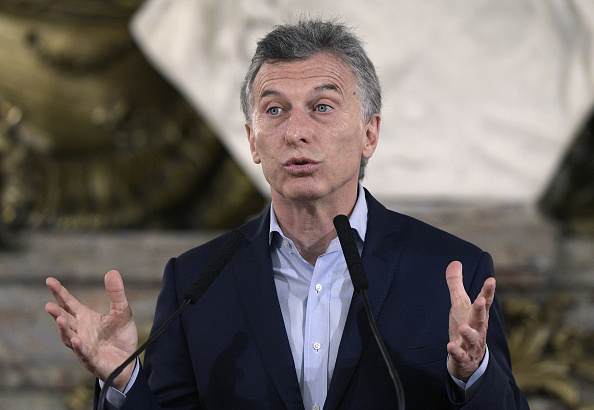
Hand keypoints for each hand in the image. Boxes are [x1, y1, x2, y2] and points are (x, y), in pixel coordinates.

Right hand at [45, 270, 137, 390]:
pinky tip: (75, 340)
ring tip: (59, 319)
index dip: (59, 292)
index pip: (69, 303)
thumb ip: (116, 294)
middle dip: (57, 313)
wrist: (128, 360)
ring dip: (63, 329)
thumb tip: (112, 271)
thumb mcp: (122, 311)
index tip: (49, 280)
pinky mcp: (92, 360)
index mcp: (85, 317)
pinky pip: (84, 353)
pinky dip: (79, 346)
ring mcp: (83, 346)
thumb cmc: (120, 335)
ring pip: (69, 337)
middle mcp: (80, 331)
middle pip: (65, 319)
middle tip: (49, 305)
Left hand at [445, 261, 494, 381]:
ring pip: (472, 338)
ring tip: (463, 327)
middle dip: (481, 309)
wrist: (470, 360)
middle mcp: (478, 328)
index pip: (484, 301)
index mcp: (478, 314)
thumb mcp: (460, 304)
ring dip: (468, 333)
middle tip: (481, 300)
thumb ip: (457, 284)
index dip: (488, 291)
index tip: (491, 280)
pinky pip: (460, 355)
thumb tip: (455, 262)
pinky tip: (450, 346)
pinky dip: (456, 352)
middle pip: (480, 318)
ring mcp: (471, 343)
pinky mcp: (463, 357)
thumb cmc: (467, 326)